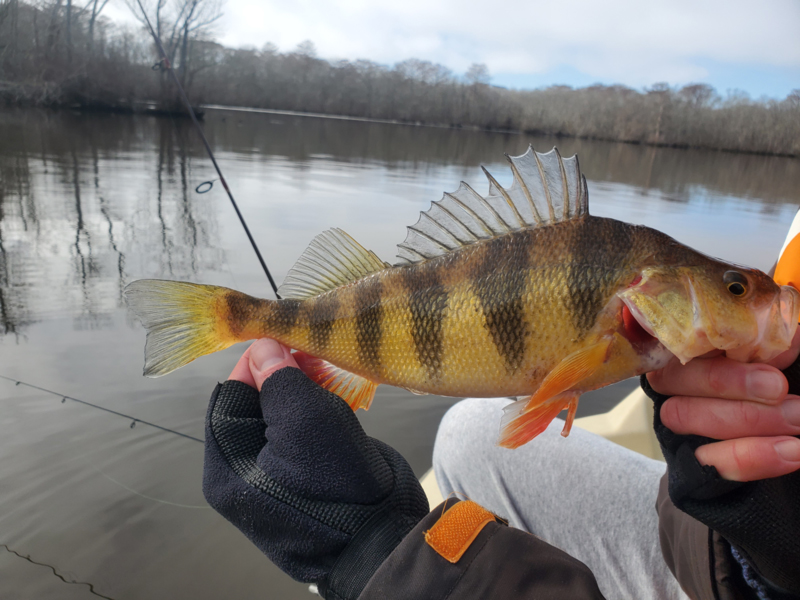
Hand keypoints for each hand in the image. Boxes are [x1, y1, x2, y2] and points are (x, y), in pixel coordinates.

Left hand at [203, 339, 428, 598]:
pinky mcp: (306, 478)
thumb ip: (279, 379)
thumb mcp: (307, 420)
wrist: (385, 538)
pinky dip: (320, 412)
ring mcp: (276, 478)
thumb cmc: (338, 484)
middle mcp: (244, 473)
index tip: (285, 337)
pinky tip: (340, 398)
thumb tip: (262, 347)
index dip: (256, 362)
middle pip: (255, 405)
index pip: (230, 395)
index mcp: (228, 466)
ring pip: (282, 417)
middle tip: (314, 352)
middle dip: (284, 374)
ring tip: (332, 373)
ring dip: (306, 391)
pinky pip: (303, 435)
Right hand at [643, 329, 799, 593]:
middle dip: (728, 381)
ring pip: (684, 416)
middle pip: (674, 377)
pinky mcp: (691, 468)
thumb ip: (778, 345)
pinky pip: (709, 462)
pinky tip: (792, 452)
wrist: (797, 439)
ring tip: (798, 420)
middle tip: (780, 388)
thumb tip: (782, 338)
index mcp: (694, 349)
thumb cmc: (788, 392)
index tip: (750, 340)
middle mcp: (676, 385)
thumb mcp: (787, 363)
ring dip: (746, 418)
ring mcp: (680, 427)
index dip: (702, 336)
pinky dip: (751, 457)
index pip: (672, 335)